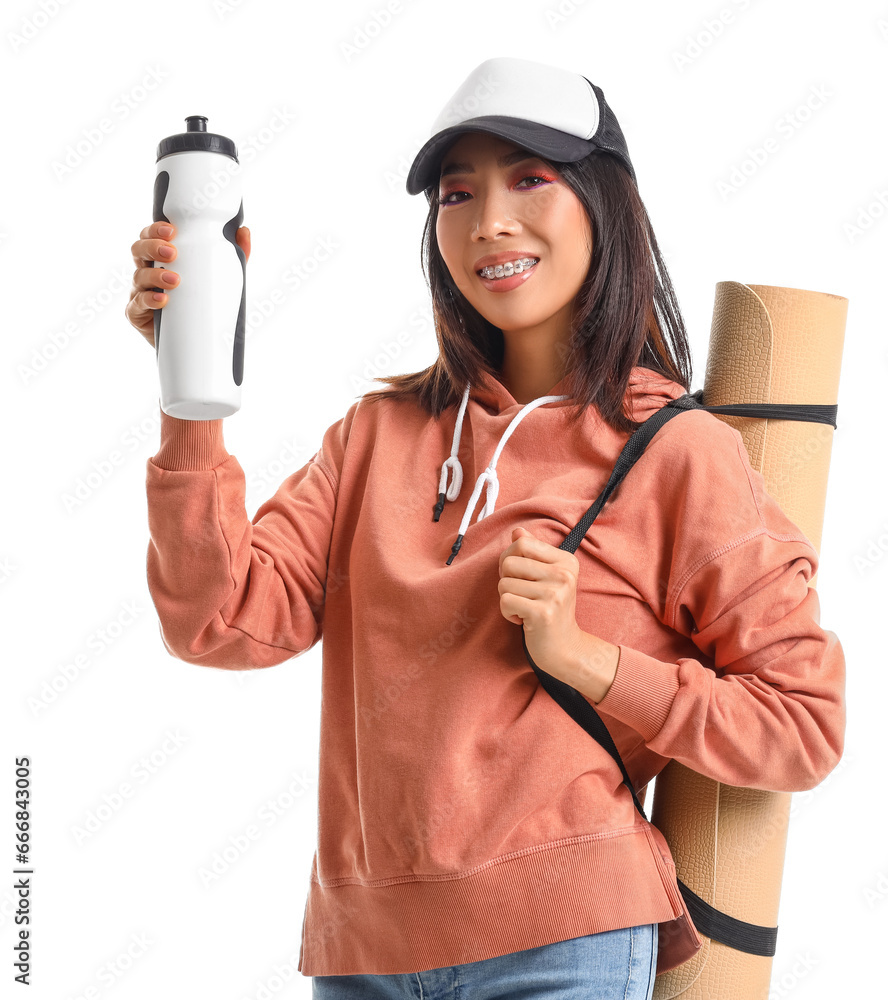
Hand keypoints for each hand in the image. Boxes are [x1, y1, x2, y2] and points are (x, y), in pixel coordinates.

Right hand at [126, 221, 250, 347]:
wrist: (190, 343)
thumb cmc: (201, 303)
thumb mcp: (219, 278)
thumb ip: (233, 255)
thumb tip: (244, 232)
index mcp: (160, 259)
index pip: (150, 236)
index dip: (155, 230)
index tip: (172, 231)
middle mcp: (147, 272)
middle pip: (138, 250)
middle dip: (153, 247)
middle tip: (173, 253)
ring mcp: (139, 293)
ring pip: (138, 277)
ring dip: (155, 275)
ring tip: (175, 280)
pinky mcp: (137, 315)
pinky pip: (136, 305)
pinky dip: (148, 300)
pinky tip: (162, 299)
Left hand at [497, 526, 618, 701]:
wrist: (564, 647)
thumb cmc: (550, 609)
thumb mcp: (546, 577)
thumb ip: (532, 552)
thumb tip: (517, 531)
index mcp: (566, 560)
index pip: (522, 543)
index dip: (510, 558)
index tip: (520, 576)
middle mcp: (564, 574)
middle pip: (509, 561)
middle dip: (507, 579)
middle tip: (521, 594)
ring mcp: (555, 593)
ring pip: (504, 583)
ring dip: (507, 599)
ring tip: (524, 608)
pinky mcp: (543, 612)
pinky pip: (505, 601)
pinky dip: (507, 613)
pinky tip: (522, 619)